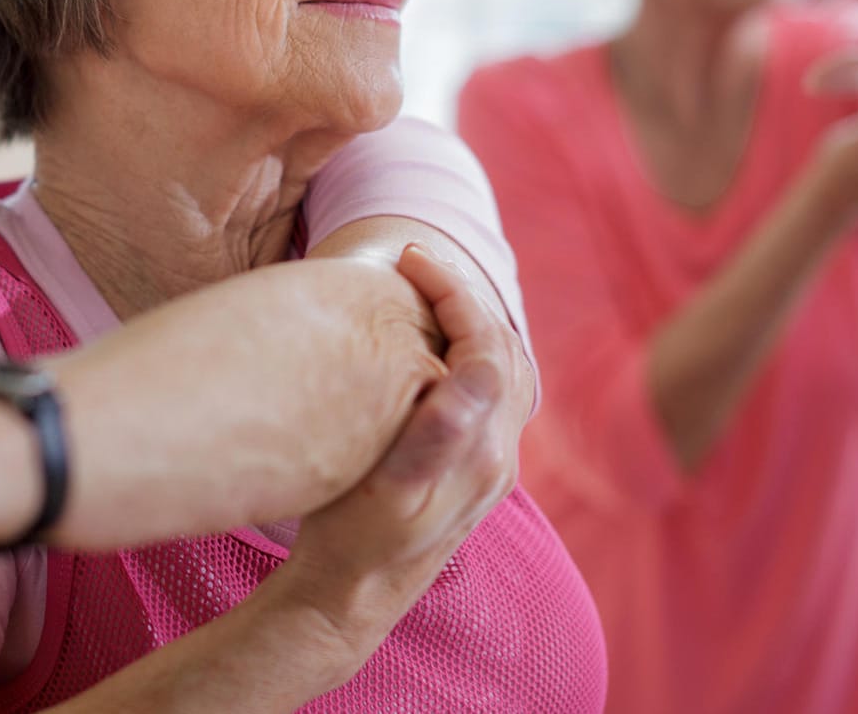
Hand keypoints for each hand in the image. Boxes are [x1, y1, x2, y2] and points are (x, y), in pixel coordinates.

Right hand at [280, 244, 520, 652]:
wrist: (352, 597)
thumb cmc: (353, 540)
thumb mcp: (386, 489)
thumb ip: (436, 433)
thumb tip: (476, 374)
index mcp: (483, 451)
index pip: (487, 343)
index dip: (453, 292)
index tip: (409, 259)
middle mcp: (500, 454)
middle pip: (504, 348)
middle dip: (463, 296)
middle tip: (414, 264)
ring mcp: (492, 462)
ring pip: (503, 368)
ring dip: (469, 321)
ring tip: (422, 292)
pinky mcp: (476, 467)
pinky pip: (490, 389)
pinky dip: (467, 349)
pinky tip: (429, 344)